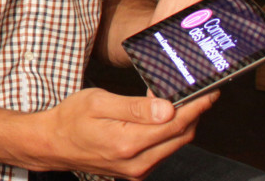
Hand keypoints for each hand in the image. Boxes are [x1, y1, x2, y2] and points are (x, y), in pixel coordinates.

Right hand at [32, 87, 215, 178]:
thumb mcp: (98, 102)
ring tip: (182, 101)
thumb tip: (167, 109)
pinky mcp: (136, 172)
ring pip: (174, 145)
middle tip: (200, 91)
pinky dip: (169, 134)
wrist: (53, 144)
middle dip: (194, 113)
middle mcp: (137, 161)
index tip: (211, 91)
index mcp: (128, 142)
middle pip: (181, 136)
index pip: (175, 123)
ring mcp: (138, 170)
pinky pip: (163, 152)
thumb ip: (134, 107)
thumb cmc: (71, 119)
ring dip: (182, 123)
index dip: (197, 106)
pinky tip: (163, 118)